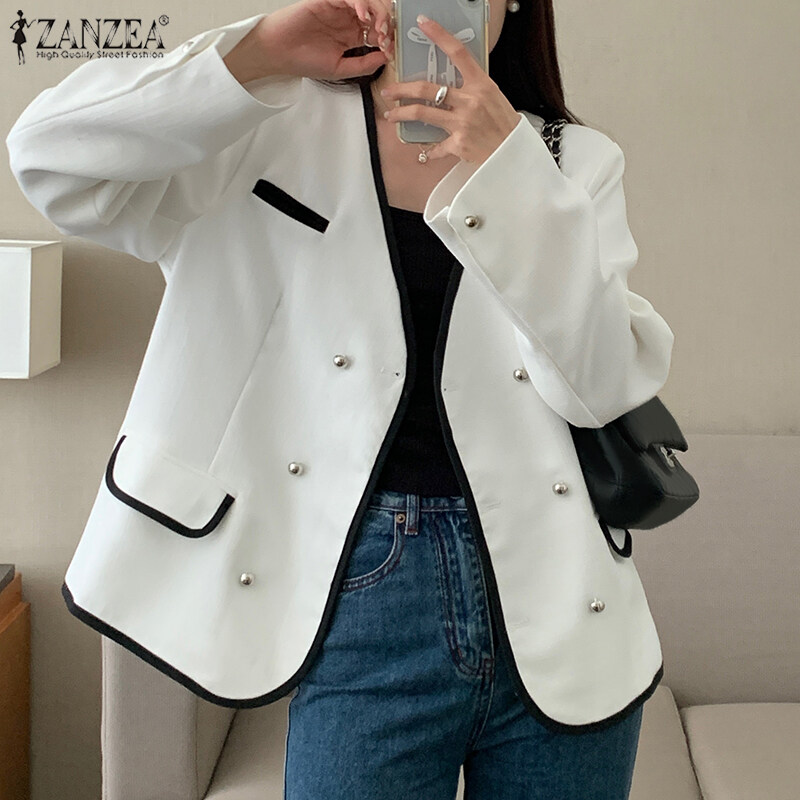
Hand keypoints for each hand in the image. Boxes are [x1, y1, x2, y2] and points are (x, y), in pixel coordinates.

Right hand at [231, 0, 393, 82]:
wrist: (280, 53)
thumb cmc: (305, 61)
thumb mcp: (341, 69)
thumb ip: (364, 64)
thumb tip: (387, 57)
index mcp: (353, 35)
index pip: (379, 30)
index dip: (388, 38)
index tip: (389, 50)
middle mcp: (348, 19)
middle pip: (378, 12)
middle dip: (387, 23)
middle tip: (385, 37)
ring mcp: (340, 8)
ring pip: (368, 1)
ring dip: (378, 12)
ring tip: (376, 27)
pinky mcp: (328, 0)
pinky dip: (361, 3)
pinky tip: (362, 16)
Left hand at [379, 15, 520, 164]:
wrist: (513, 152)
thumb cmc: (503, 123)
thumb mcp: (492, 97)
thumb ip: (471, 88)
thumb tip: (450, 83)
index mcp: (480, 84)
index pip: (458, 53)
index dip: (439, 35)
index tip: (423, 23)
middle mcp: (470, 101)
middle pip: (427, 88)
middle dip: (402, 89)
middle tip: (389, 91)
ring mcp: (462, 122)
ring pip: (422, 113)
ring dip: (402, 115)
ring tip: (391, 115)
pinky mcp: (458, 143)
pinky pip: (437, 146)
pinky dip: (430, 151)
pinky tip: (425, 152)